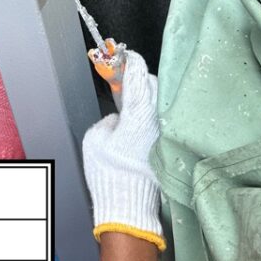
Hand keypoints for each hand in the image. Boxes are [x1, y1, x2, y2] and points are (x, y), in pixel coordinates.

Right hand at [82, 50, 164, 250]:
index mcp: (138, 115)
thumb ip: (108, 121)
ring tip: (131, 97)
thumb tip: (117, 119)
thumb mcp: (95, 139)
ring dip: (147, 95)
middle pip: (154, 86)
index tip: (128, 54)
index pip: (140, 78)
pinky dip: (150, 112)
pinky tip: (138, 118)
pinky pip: (159, 119)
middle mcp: (156, 121)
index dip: (133, 62)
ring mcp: (163, 133)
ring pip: (159, 103)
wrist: (128, 206)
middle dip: (142, 77)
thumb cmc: (108, 173)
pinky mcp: (165, 146)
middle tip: (126, 76)